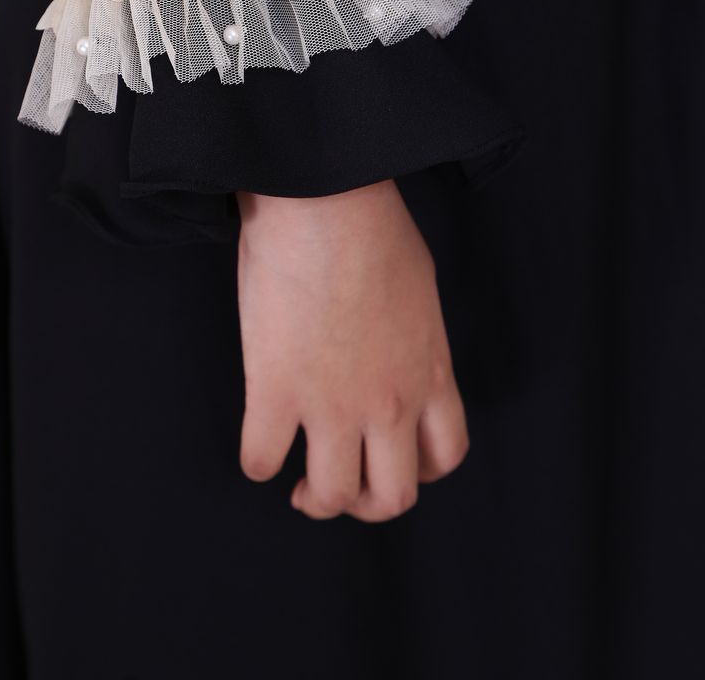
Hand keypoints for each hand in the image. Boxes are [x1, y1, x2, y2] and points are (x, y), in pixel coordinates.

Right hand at [236, 180, 468, 522]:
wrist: (325, 201)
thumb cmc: (373, 225)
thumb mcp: (420, 288)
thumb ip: (414, 339)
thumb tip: (394, 355)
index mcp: (430, 372)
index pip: (445, 456)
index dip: (419, 471)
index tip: (391, 459)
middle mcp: (389, 402)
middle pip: (392, 497)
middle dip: (365, 503)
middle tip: (341, 481)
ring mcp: (332, 404)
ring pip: (330, 496)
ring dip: (315, 498)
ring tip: (299, 480)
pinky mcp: (276, 393)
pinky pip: (262, 460)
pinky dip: (259, 460)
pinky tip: (260, 440)